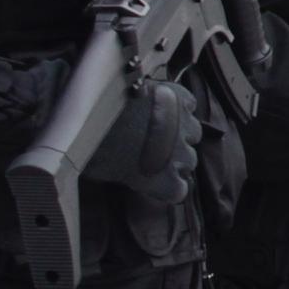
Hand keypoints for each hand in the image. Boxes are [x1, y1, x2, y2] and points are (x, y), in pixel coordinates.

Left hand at [84, 80, 201, 205]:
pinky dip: (179, 105)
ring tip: (160, 124)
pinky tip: (163, 103)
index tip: (159, 179)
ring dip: (180, 131)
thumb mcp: (103, 172)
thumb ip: (124, 176)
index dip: (169, 185)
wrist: (98, 104)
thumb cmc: (95, 144)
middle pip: (188, 161)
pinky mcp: (181, 98)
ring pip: (193, 133)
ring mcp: (183, 124)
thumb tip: (122, 171)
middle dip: (175, 157)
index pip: (179, 191)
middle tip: (153, 148)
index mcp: (162, 180)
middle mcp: (180, 155)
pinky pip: (189, 105)